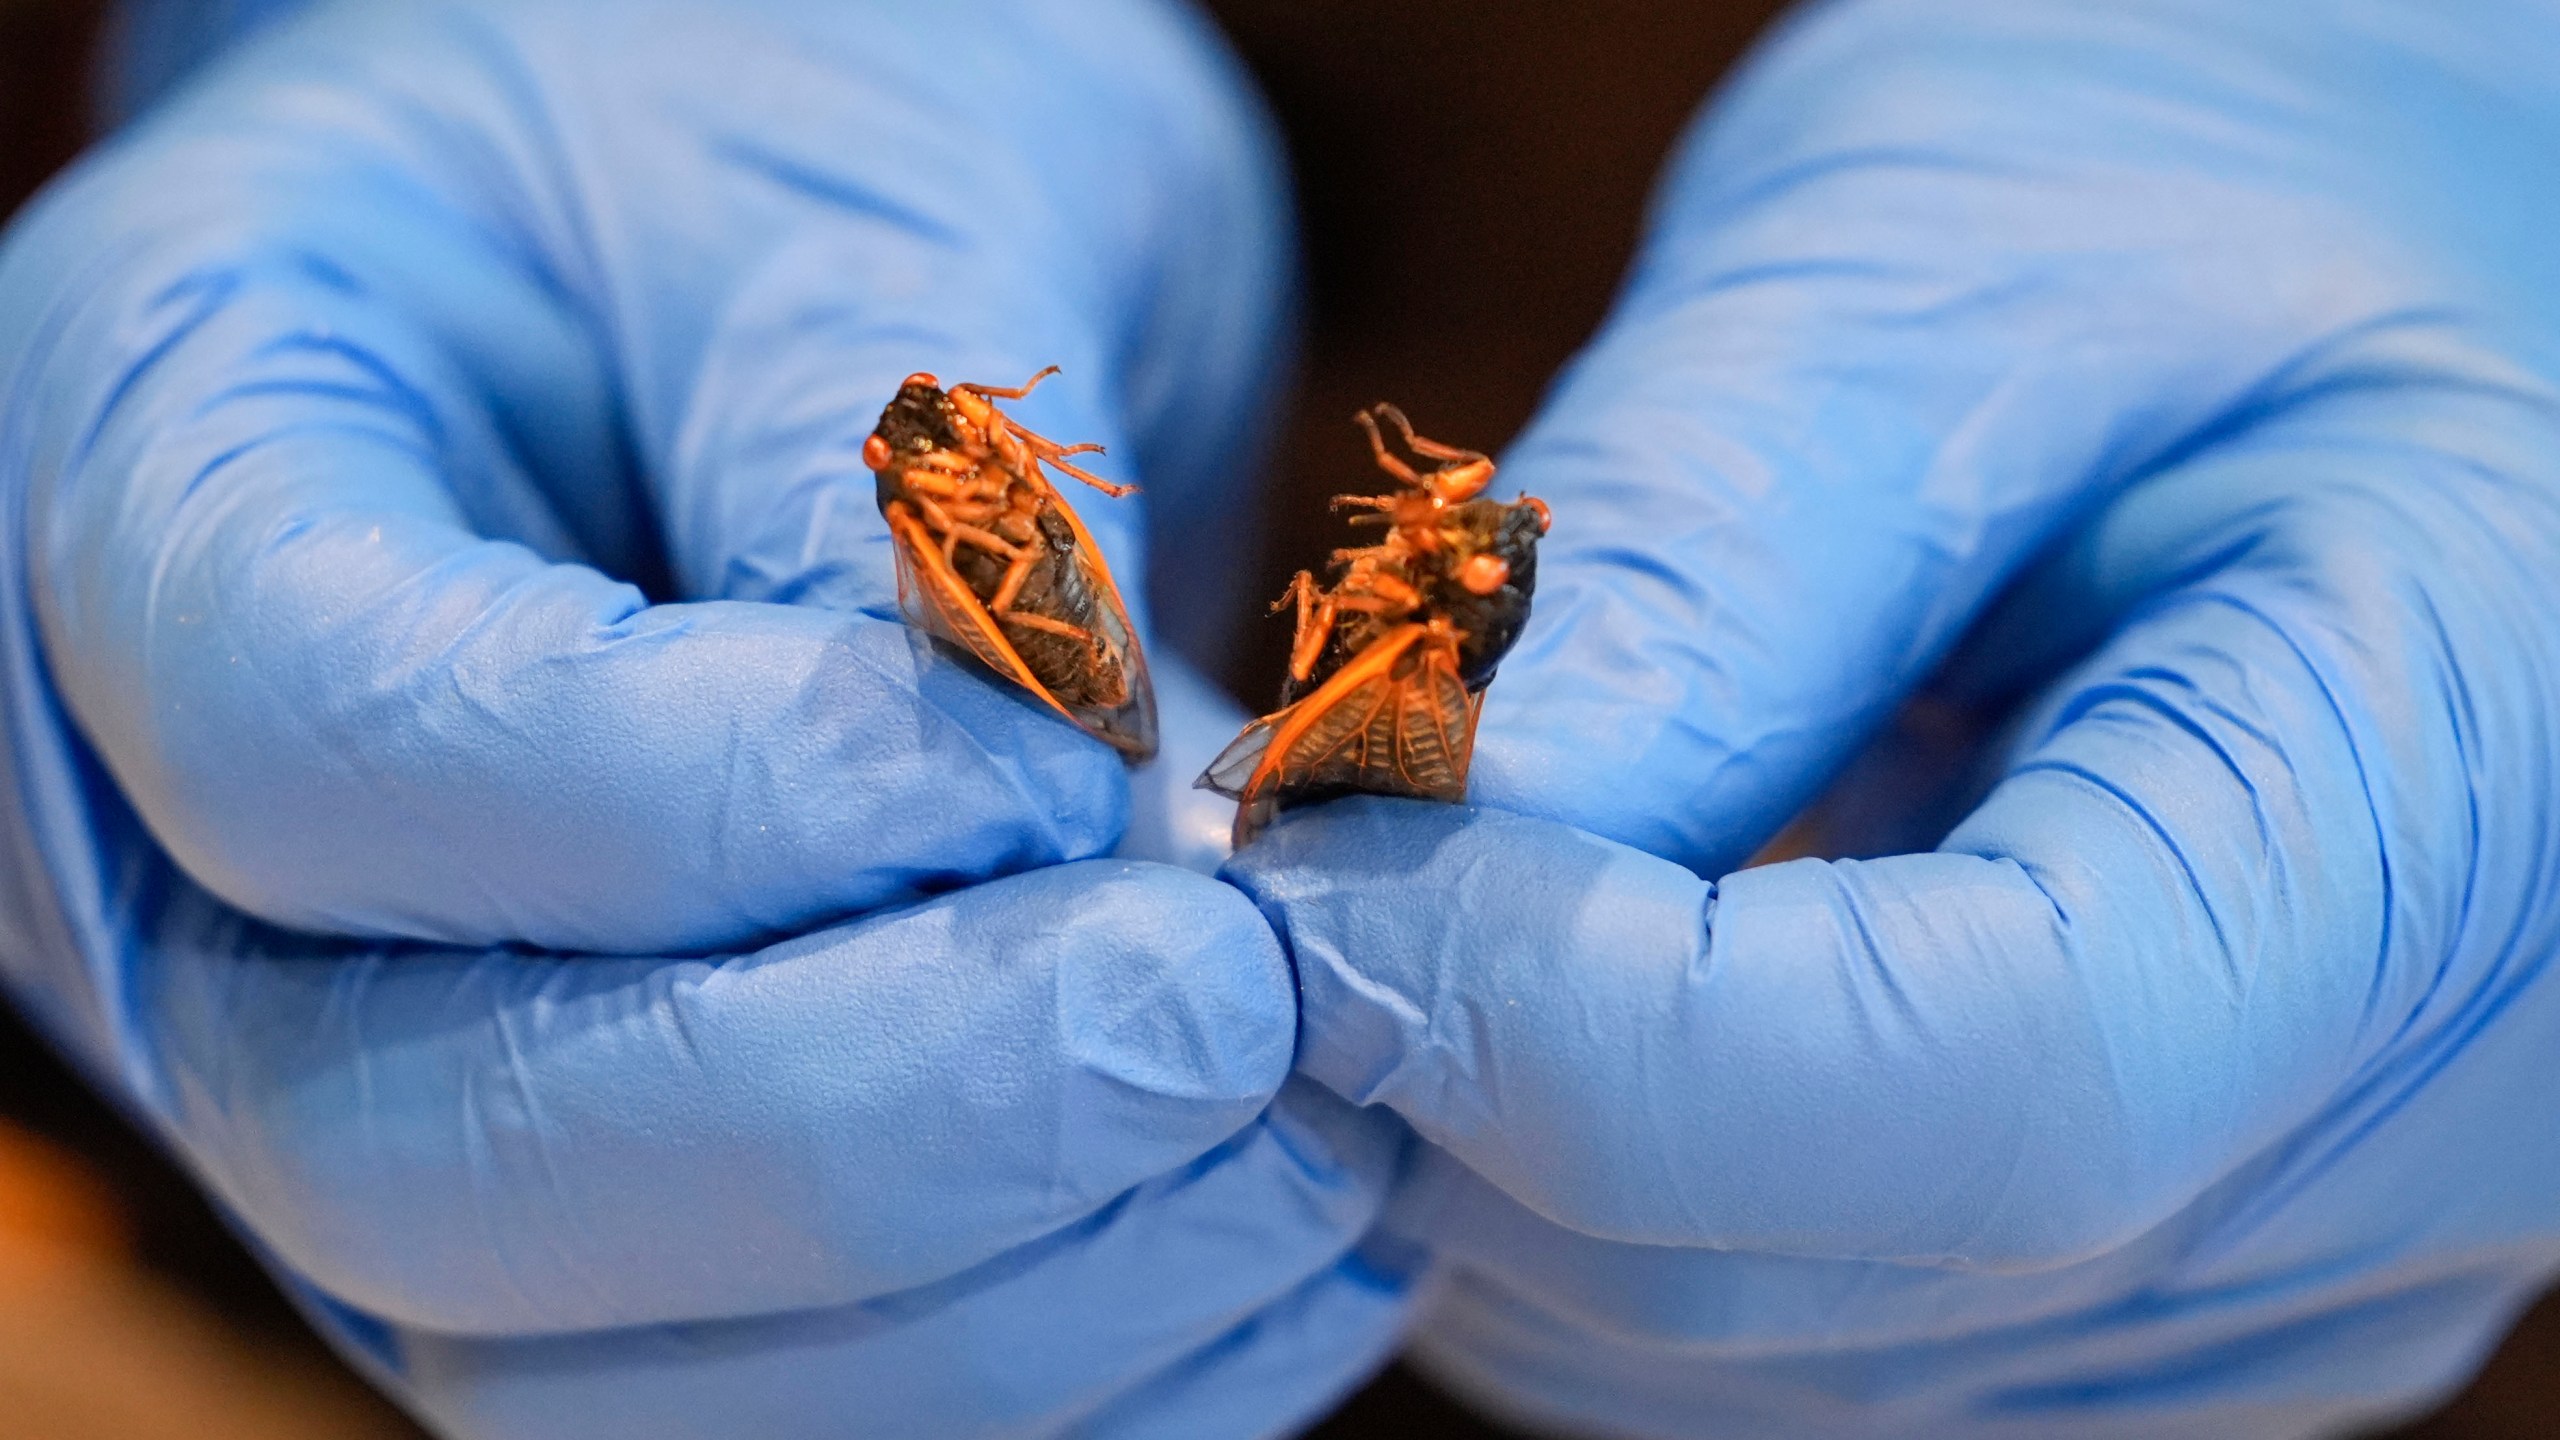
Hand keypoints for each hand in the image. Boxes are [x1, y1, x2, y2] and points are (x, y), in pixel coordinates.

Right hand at [0, 2, 1410, 1434]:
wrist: (753, 255)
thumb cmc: (773, 140)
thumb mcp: (848, 186)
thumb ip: (904, 475)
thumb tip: (1033, 806)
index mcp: (156, 486)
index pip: (323, 741)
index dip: (704, 799)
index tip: (1050, 763)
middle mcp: (186, 858)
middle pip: (415, 1148)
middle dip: (879, 1128)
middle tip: (1230, 1016)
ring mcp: (372, 1072)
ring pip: (576, 1375)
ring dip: (997, 1312)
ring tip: (1315, 1143)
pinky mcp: (585, 1220)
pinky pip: (760, 1412)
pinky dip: (1052, 1376)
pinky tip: (1288, 1236)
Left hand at [1228, 2, 2559, 1434]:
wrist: (2389, 296)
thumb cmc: (2230, 195)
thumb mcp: (1974, 263)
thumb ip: (1710, 547)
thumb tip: (1398, 828)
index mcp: (2448, 828)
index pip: (1980, 1091)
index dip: (1570, 1007)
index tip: (1320, 844)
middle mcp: (2382, 1147)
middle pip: (1791, 1270)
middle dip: (1465, 1069)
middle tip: (1312, 831)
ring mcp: (2237, 1269)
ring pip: (1711, 1349)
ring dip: (1485, 1132)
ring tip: (1456, 854)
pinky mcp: (2102, 1293)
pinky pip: (1739, 1334)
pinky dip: (1567, 1175)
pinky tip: (1574, 945)